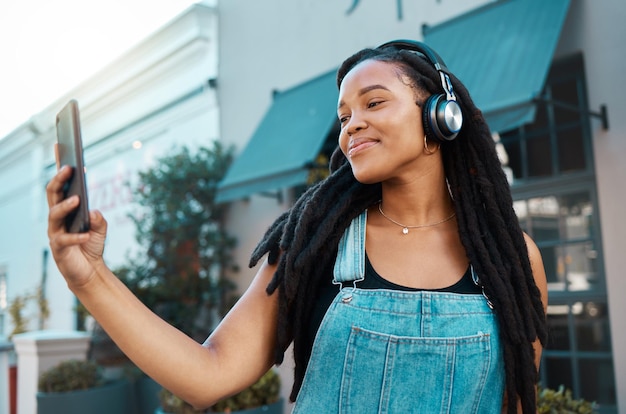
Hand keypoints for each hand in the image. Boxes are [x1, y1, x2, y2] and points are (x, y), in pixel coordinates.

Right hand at [46, 165, 107, 288]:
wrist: (89, 271)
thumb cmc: (91, 245)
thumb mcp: (100, 229)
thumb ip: (99, 219)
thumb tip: (92, 211)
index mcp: (65, 210)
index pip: (61, 187)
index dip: (60, 170)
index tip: (62, 150)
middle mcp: (57, 219)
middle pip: (53, 195)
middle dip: (59, 180)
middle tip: (68, 168)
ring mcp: (55, 233)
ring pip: (54, 215)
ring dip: (65, 206)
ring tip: (77, 199)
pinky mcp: (59, 249)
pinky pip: (64, 240)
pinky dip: (76, 237)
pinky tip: (86, 234)